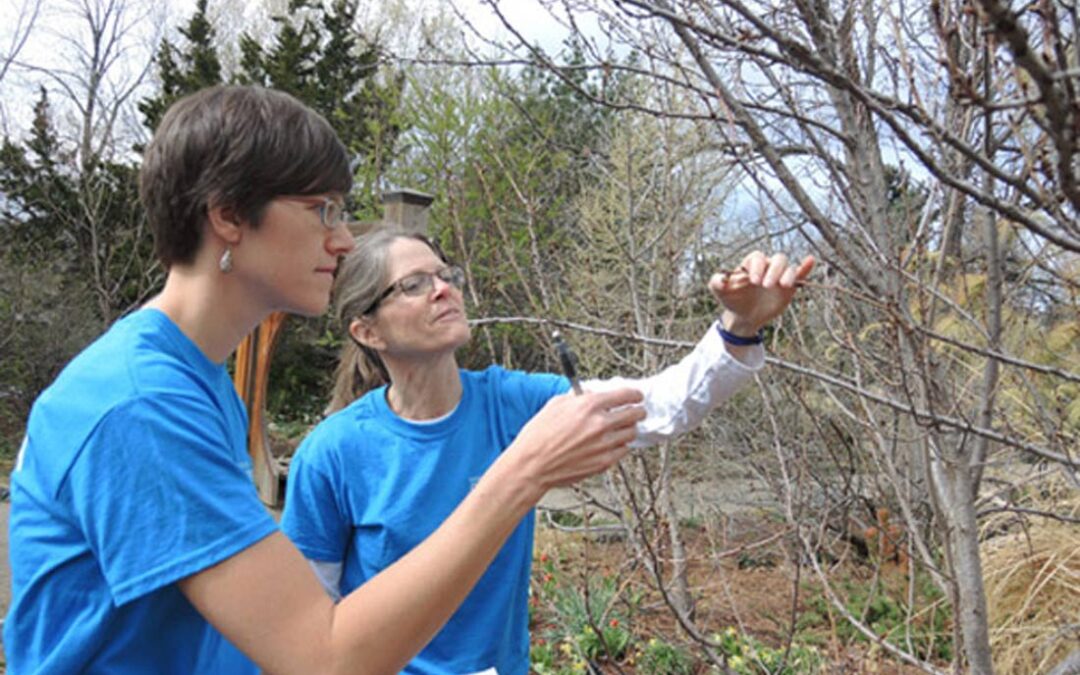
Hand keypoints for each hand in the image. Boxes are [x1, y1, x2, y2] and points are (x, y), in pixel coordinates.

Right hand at [503, 388, 644, 498]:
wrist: (532, 465)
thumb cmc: (538, 435)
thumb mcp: (555, 405)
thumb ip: (578, 397)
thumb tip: (592, 394)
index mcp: (588, 406)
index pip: (625, 395)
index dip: (634, 394)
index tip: (636, 396)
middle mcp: (600, 424)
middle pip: (635, 414)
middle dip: (638, 411)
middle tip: (636, 412)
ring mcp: (604, 444)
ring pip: (631, 433)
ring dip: (629, 429)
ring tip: (622, 428)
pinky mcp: (604, 462)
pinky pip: (623, 450)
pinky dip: (620, 445)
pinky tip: (611, 443)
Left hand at [708, 251, 814, 334]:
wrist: (744, 316)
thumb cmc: (733, 300)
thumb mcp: (720, 292)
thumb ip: (716, 282)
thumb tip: (720, 278)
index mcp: (752, 264)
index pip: (757, 257)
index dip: (757, 267)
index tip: (753, 281)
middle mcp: (767, 266)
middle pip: (777, 259)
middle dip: (773, 271)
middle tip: (765, 286)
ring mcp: (779, 275)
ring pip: (788, 267)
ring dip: (788, 274)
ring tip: (782, 286)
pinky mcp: (790, 286)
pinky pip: (800, 273)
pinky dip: (805, 267)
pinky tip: (810, 261)